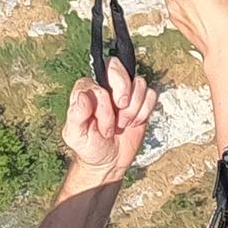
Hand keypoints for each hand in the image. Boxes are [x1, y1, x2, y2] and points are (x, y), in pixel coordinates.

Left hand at [58, 58, 154, 177]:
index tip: (102, 124)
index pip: (98, 80)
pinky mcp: (141, 101)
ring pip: (138, 82)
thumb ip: (76, 115)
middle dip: (123, 91)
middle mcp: (105, 86)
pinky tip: (134, 123)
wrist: (108, 162)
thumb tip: (83, 96)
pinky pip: (151, 94)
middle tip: (120, 111)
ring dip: (134, 108)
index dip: (104, 103)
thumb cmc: (89, 147)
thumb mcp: (76, 135)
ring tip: (123, 124)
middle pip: (116, 65)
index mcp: (86, 90)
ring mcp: (125, 92)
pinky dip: (145, 111)